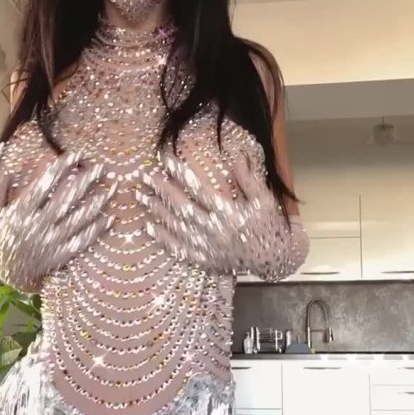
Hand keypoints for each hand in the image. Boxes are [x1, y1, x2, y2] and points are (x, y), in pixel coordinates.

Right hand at [0, 151, 117, 291]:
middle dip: (85, 182)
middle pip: (66, 199)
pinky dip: (97, 230)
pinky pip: (82, 241)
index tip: (76, 155)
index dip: (61, 168)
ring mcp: (51, 242)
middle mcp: (37, 226)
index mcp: (20, 212)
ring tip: (113, 189)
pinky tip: (111, 218)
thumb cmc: (0, 239)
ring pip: (78, 219)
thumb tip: (3, 168)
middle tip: (102, 168)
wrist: (8, 275)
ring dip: (97, 203)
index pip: (44, 185)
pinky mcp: (61, 255)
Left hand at [136, 151, 307, 280]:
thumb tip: (234, 154)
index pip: (199, 190)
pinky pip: (178, 249)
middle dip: (162, 190)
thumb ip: (248, 178)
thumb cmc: (269, 225)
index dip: (180, 173)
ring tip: (140, 196)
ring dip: (156, 211)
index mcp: (230, 214)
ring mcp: (207, 248)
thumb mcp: (265, 199)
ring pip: (175, 227)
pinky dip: (162, 237)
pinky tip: (148, 225)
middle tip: (144, 176)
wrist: (273, 259)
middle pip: (182, 207)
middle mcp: (215, 231)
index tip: (165, 160)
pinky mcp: (203, 260)